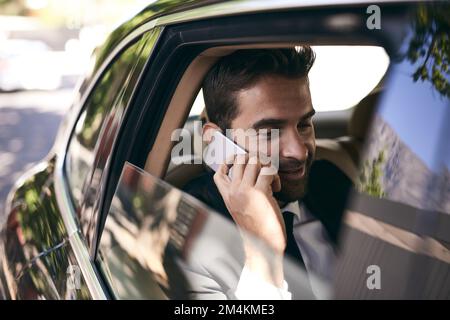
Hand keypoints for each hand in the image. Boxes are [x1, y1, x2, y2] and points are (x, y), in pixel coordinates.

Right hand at [213, 154, 285, 285]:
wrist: (262, 246)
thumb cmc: (255, 228)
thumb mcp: (240, 208)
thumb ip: (241, 192)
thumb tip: (252, 173)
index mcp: (227, 196)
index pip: (219, 172)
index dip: (228, 162)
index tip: (241, 163)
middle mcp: (234, 191)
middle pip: (239, 159)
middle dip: (254, 160)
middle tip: (262, 170)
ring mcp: (246, 191)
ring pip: (254, 161)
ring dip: (266, 167)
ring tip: (270, 180)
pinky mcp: (261, 193)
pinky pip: (268, 171)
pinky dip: (275, 177)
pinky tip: (276, 188)